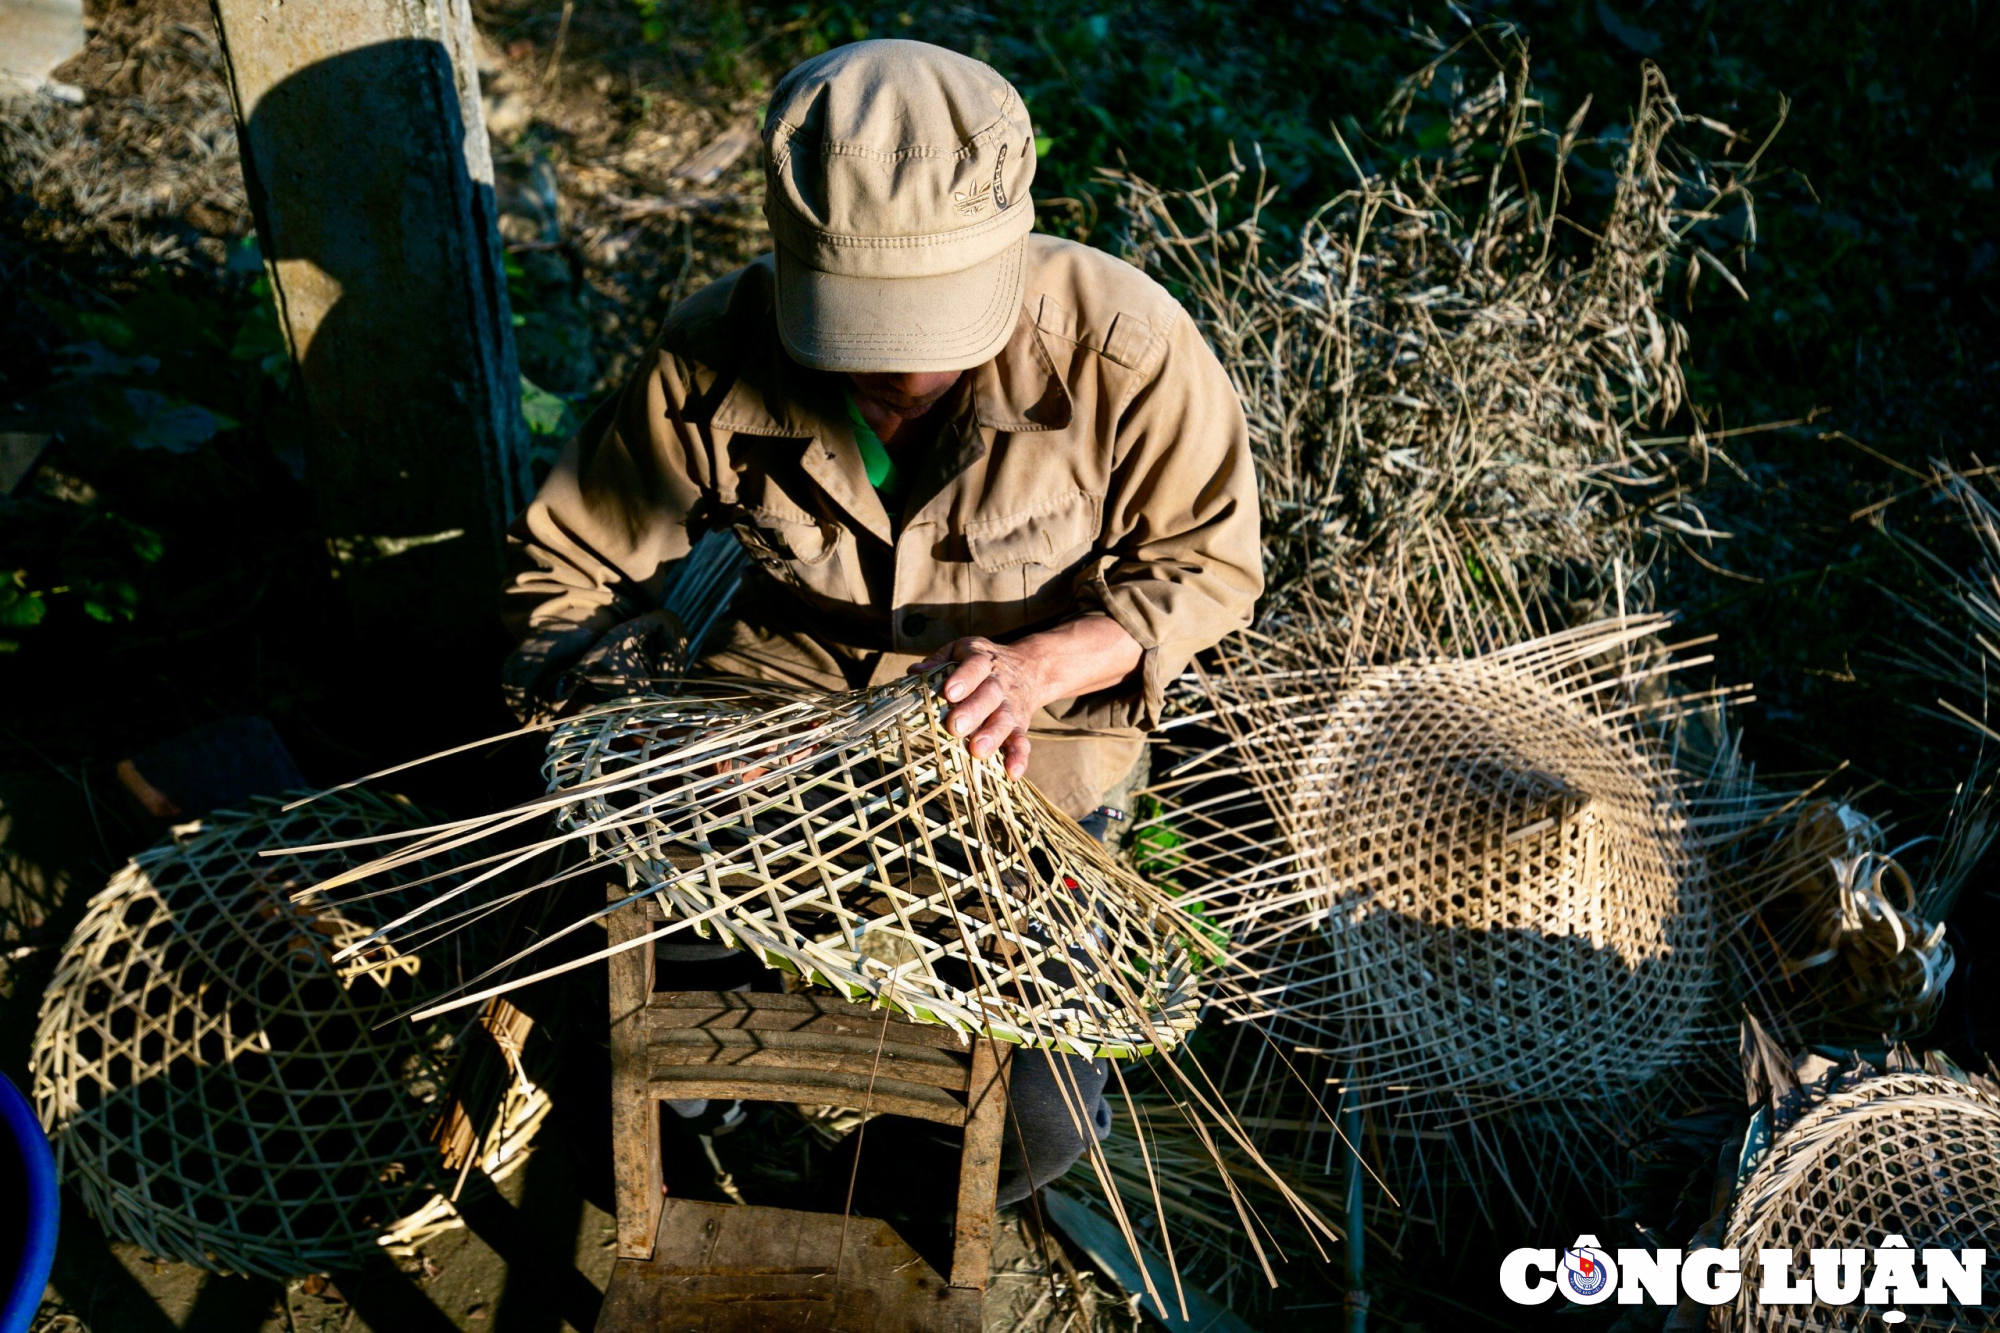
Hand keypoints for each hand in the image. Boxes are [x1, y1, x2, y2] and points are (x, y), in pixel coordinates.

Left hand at [914, 637, 1046, 777]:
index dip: (965, 678)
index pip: (975, 666)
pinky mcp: (1020, 725)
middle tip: (955, 727)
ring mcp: (1011, 706)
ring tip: (978, 751)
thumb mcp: (961, 651)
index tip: (949, 692)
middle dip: (974, 711)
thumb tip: (914, 673)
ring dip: (993, 736)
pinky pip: (1022, 742)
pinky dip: (1018, 758)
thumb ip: (938, 661)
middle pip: (990, 695)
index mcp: (982, 661)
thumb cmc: (980, 664)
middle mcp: (1000, 684)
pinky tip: (1012, 773)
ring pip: (1005, 720)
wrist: (1029, 669)